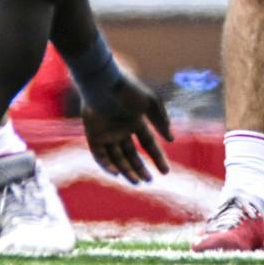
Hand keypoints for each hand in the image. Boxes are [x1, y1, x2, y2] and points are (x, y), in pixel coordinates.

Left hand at [79, 68, 173, 183]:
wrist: (103, 82)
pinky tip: (117, 173)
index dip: (157, 158)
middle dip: (140, 169)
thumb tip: (171, 139)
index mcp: (136, 121)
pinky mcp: (93, 135)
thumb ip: (161, 120)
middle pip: (132, 155)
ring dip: (126, 171)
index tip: (166, 172)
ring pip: (117, 158)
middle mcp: (121, 130)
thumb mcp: (151, 103)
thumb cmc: (128, 90)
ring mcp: (107, 133)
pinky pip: (100, 156)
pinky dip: (108, 166)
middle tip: (148, 181)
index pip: (148, 144)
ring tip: (137, 182)